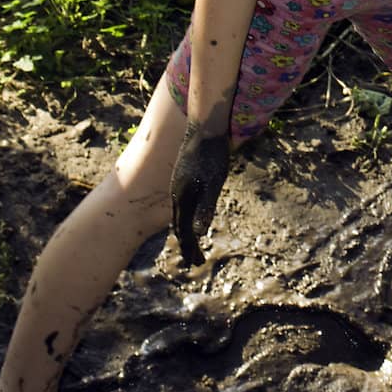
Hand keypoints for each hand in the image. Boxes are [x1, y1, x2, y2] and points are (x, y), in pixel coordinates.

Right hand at [170, 121, 229, 267]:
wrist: (205, 126)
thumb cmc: (212, 155)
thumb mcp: (214, 182)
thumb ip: (206, 207)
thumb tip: (200, 233)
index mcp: (182, 198)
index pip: (184, 231)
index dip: (190, 248)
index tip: (196, 264)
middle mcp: (177, 194)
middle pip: (180, 225)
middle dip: (188, 244)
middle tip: (197, 261)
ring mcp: (179, 185)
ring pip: (181, 214)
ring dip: (187, 231)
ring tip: (194, 243)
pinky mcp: (184, 177)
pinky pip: (183, 204)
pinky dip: (188, 217)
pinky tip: (195, 217)